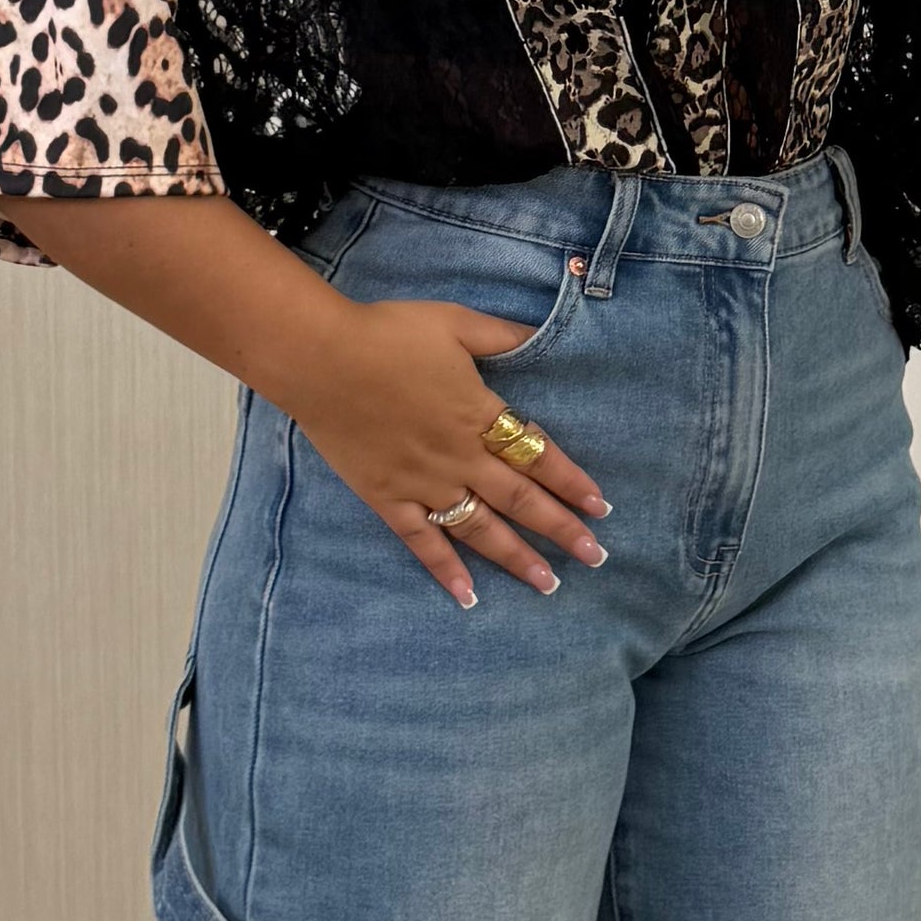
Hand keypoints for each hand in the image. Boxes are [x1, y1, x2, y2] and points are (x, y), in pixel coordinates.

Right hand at [283, 291, 611, 608]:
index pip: (538, 455)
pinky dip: (446, 570)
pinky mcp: (388, 499)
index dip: (572, 481)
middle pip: (520, 501)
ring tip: (548, 585)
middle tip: (595, 558)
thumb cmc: (387, 334)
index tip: (601, 507)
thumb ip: (503, 335)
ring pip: (480, 529)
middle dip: (561, 530)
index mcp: (479, 415)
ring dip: (516, 558)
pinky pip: (423, 542)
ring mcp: (423, 484)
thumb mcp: (456, 323)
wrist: (318, 358)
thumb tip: (543, 336)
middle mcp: (459, 458)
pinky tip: (469, 597)